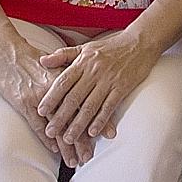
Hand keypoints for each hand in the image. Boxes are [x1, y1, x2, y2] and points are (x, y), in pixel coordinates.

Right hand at [0, 34, 91, 166]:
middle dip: (83, 140)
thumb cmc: (36, 60)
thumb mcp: (59, 65)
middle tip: (90, 156)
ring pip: (57, 126)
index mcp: (68, 80)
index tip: (109, 134)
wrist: (10, 54)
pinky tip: (54, 150)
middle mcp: (57, 90)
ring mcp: (40, 98)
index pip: (88, 103)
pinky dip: (46, 139)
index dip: (99, 119)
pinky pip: (37, 125)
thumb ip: (75, 81)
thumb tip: (92, 90)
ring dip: (66, 146)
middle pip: (74, 118)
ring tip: (74, 160)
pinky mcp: (24, 103)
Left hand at [36, 28, 160, 152]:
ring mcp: (109, 81)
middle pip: (74, 97)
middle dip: (60, 117)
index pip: (63, 82)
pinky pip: (109, 107)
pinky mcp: (122, 88)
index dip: (51, 97)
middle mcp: (94, 72)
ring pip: (90, 106)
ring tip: (67, 139)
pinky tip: (92, 133)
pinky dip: (100, 120)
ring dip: (78, 125)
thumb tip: (42, 61)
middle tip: (50, 132)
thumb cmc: (110, 46)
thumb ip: (63, 55)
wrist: (140, 42)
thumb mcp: (85, 48)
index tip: (40, 111)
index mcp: (83, 62)